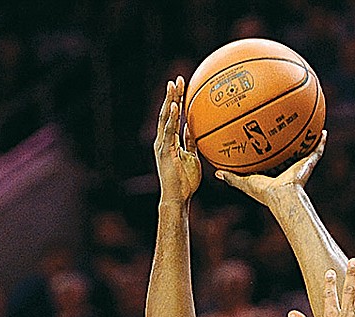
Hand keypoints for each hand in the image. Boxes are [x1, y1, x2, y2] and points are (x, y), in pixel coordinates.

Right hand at [154, 75, 200, 203]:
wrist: (178, 197)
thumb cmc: (186, 181)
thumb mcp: (192, 157)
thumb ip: (190, 142)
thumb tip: (192, 128)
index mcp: (170, 140)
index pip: (173, 116)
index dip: (176, 100)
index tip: (182, 86)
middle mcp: (163, 140)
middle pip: (167, 113)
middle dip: (172, 95)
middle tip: (178, 79)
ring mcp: (162, 145)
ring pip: (165, 118)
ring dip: (169, 101)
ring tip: (173, 85)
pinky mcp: (163, 151)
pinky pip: (168, 132)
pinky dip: (171, 119)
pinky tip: (174, 107)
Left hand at [214, 130, 326, 206]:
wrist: (282, 195)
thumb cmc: (264, 191)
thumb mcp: (244, 181)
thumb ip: (232, 177)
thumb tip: (216, 173)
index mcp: (274, 171)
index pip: (272, 156)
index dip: (270, 146)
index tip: (266, 135)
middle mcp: (287, 167)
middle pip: (289, 150)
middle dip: (288, 139)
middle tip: (286, 123)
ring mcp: (299, 165)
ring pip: (304, 148)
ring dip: (306, 137)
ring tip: (308, 122)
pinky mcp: (309, 164)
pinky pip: (317, 151)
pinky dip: (321, 142)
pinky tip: (323, 131)